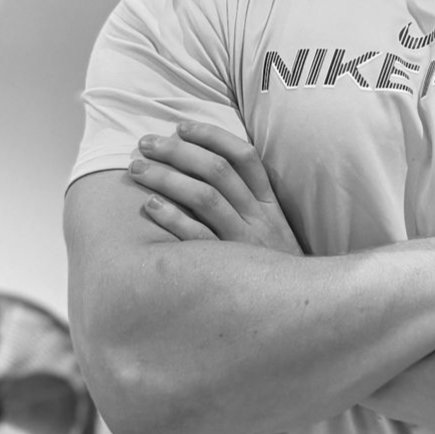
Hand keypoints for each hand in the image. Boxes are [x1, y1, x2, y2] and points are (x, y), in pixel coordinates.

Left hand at [128, 122, 303, 254]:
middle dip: (178, 152)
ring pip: (204, 198)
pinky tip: (150, 205)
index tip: (181, 127)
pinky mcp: (228, 269)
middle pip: (217, 171)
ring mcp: (242, 242)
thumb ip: (248, 199)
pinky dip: (173, 218)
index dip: (212, 136)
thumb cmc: (273, 264)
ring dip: (167, 179)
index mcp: (269, 202)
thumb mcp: (272, 227)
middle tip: (145, 143)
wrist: (296, 307)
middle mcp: (258, 217)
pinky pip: (197, 238)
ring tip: (138, 169)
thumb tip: (209, 167)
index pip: (243, 156)